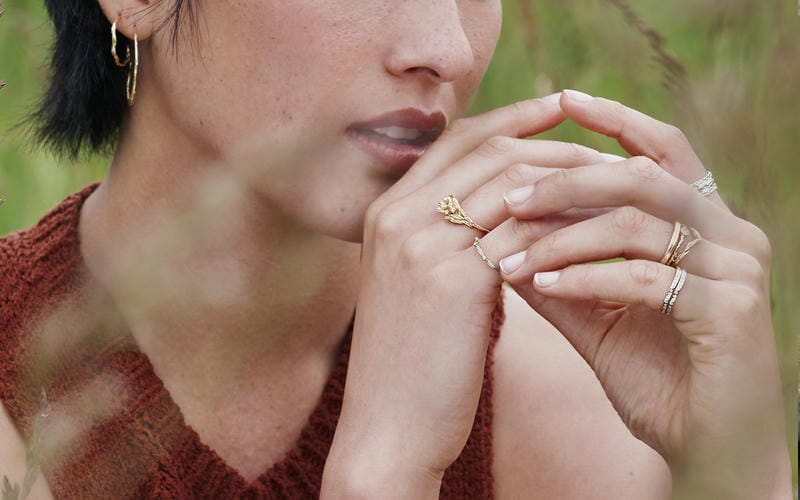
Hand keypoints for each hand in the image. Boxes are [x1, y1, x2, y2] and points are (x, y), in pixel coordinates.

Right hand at [321, 93, 625, 495]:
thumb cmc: (412, 363)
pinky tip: (601, 231)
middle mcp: (396, 215)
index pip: (458, 140)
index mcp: (386, 211)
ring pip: (512, 180)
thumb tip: (507, 213)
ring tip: (618, 186)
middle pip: (488, 148)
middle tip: (607, 151)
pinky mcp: (450, 278)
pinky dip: (567, 225)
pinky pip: (523, 230)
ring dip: (572, 179)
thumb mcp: (417, 286)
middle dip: (554, 141)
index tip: (561, 110)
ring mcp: (418, 242)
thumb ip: (447, 239)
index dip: (512, 118)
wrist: (386, 430)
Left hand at [498, 90, 790, 497]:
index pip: (662, 151)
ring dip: (564, 236)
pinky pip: (647, 278)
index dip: (615, 120)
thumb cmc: (653, 376)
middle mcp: (730, 233)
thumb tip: (499, 230)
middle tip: (509, 196)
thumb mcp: (594, 312)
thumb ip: (556, 266)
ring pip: (640, 221)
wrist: (705, 446)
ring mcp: (737, 268)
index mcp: (704, 224)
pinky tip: (541, 286)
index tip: (561, 101)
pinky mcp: (732, 309)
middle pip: (644, 175)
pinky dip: (586, 279)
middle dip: (568, 181)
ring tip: (509, 256)